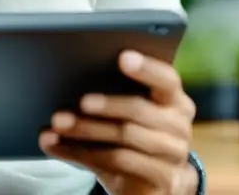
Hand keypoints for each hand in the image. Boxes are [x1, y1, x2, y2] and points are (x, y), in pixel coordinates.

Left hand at [39, 51, 197, 194]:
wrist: (156, 186)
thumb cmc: (138, 139)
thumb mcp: (131, 117)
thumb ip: (111, 97)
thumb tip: (65, 81)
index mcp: (174, 100)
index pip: (166, 79)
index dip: (146, 68)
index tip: (123, 57)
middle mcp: (178, 125)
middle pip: (139, 109)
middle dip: (106, 104)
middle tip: (80, 101)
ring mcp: (173, 153)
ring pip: (125, 135)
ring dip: (87, 129)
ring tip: (60, 123)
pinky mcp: (164, 179)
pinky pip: (119, 162)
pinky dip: (84, 153)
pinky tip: (61, 146)